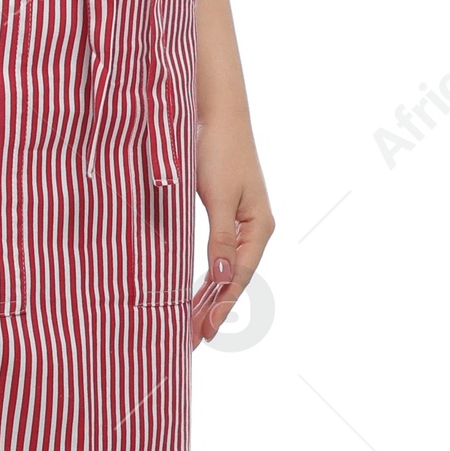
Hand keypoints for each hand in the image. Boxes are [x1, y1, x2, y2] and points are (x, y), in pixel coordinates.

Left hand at [190, 117, 274, 349]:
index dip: (220, 306)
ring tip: (191, 323)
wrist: (215, 111)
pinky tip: (196, 289)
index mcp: (258, 226)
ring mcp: (238, 220)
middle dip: (212, 308)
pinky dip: (206, 274)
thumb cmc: (219, 149)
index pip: (237, 277)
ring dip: (208, 296)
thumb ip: (220, 238)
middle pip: (232, 278)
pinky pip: (216, 252)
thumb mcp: (219, 197)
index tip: (203, 331)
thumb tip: (220, 278)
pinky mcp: (222, 210)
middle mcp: (252, 228)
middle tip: (191, 339)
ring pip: (224, 268)